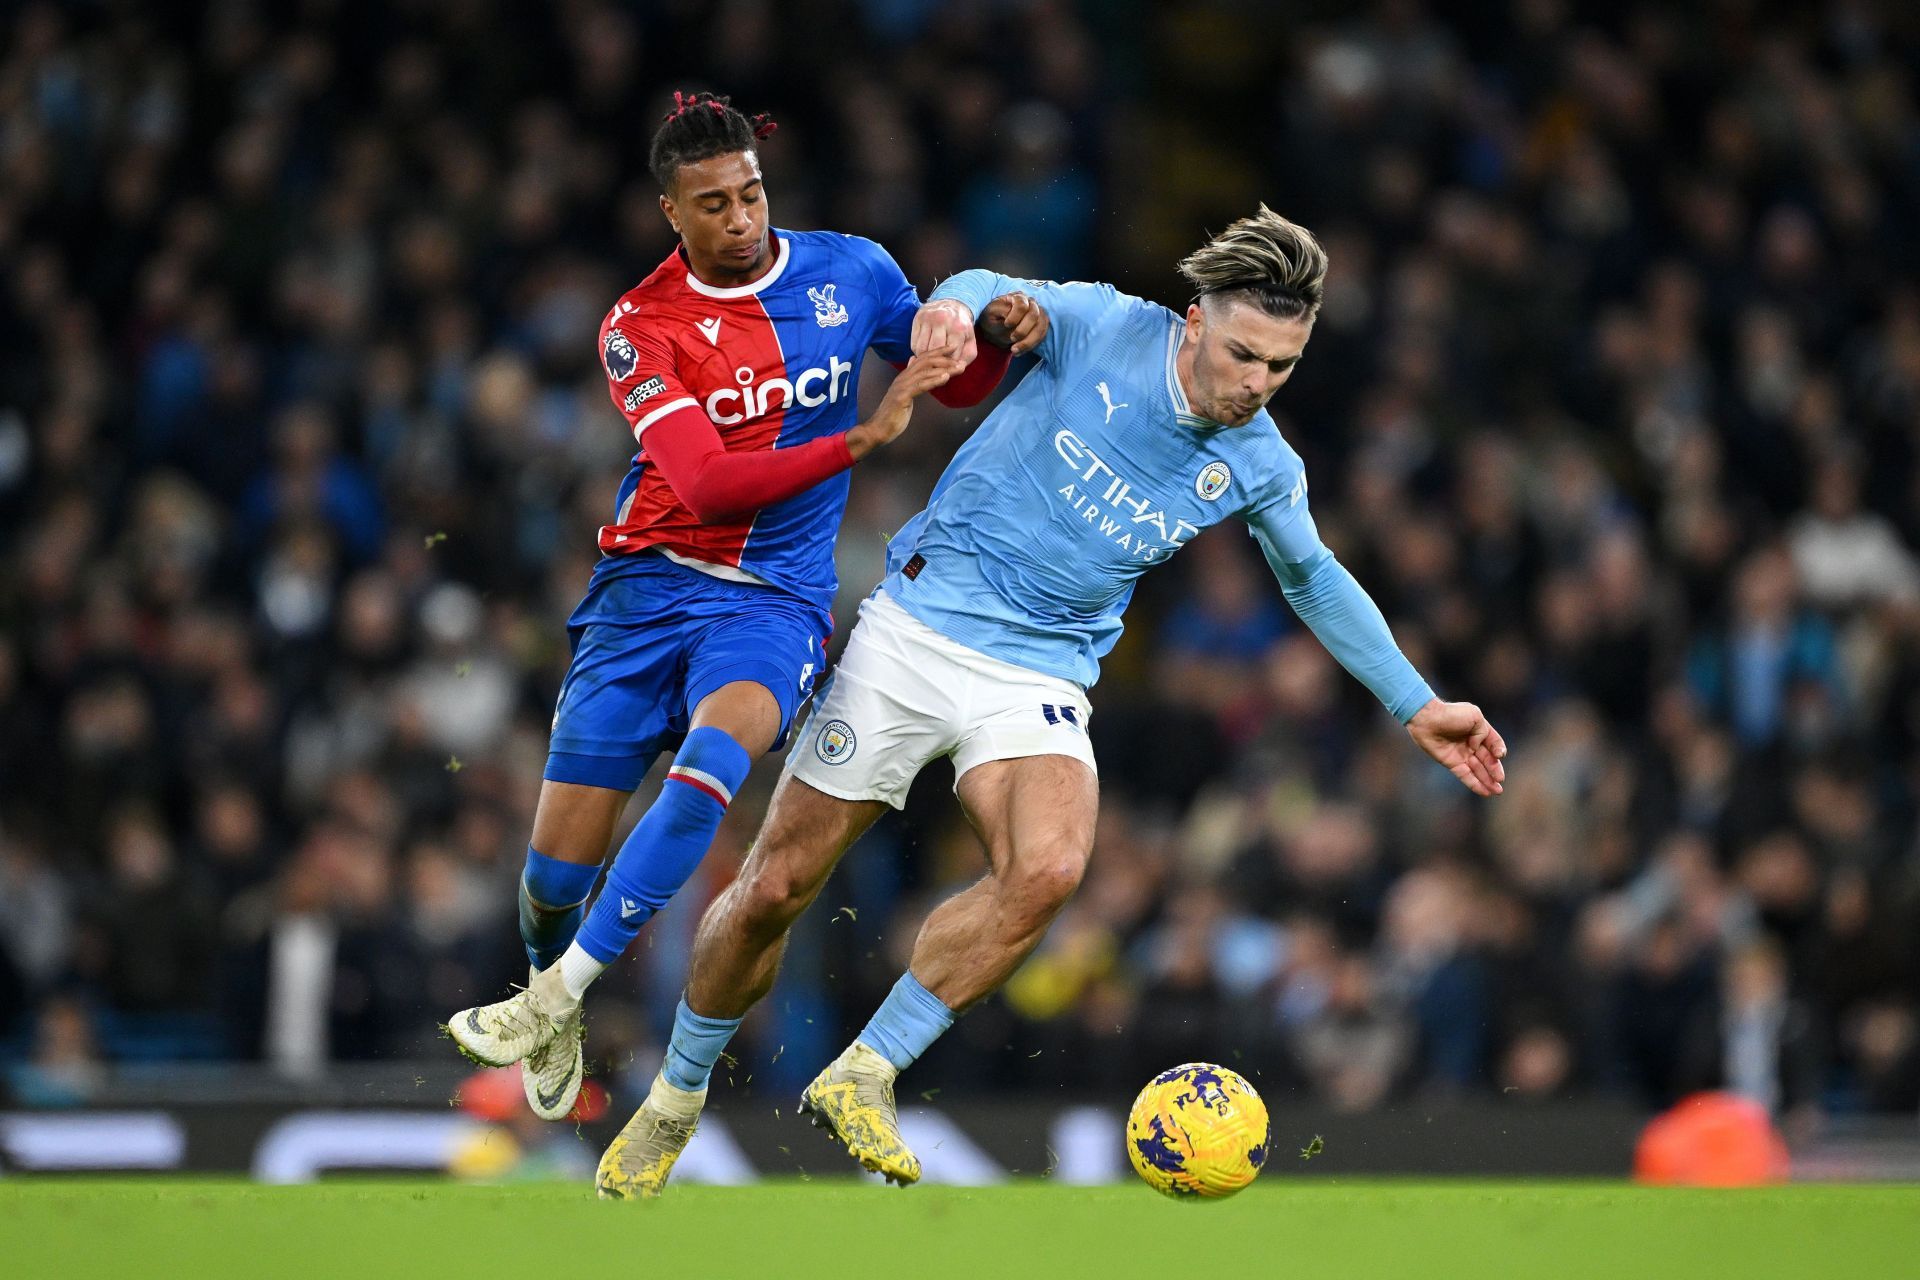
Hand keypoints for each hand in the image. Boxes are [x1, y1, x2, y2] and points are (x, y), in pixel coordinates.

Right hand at [845, 349, 965, 458]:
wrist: (878, 429)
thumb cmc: (893, 415)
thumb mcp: (905, 395)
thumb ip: (912, 382)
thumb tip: (916, 367)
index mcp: (904, 376)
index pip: (922, 358)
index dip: (938, 352)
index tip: (954, 348)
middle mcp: (903, 377)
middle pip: (926, 361)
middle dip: (945, 359)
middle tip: (961, 361)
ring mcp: (901, 386)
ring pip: (925, 371)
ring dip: (944, 369)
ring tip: (959, 368)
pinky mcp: (902, 396)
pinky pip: (920, 385)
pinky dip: (934, 380)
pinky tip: (946, 378)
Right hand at [911, 299, 977, 365]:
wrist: (952, 304)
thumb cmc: (961, 327)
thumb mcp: (970, 341)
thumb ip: (966, 357)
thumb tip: (958, 368)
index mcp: (958, 328)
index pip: (951, 356)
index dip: (950, 365)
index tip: (950, 366)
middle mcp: (942, 321)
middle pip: (934, 352)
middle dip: (936, 363)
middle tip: (939, 365)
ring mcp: (928, 319)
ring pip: (921, 349)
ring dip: (925, 358)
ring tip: (931, 359)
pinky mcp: (918, 319)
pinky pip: (914, 344)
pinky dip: (918, 352)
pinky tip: (925, 351)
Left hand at [979, 291, 1048, 354]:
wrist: (995, 326)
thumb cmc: (992, 318)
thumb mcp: (990, 314)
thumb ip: (1001, 312)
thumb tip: (1012, 316)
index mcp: (1017, 297)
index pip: (1021, 305)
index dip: (1015, 316)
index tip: (1006, 324)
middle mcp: (1031, 303)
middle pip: (1034, 315)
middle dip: (1023, 330)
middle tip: (1012, 338)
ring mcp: (1038, 314)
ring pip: (1040, 327)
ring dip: (1028, 341)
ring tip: (1014, 350)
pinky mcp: (1041, 325)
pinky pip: (1041, 336)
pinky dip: (1031, 346)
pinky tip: (1019, 352)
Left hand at [1405, 698, 1506, 796]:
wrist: (1427, 718)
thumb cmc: (1451, 714)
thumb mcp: (1475, 716)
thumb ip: (1484, 732)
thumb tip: (1478, 748)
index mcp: (1479, 731)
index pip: (1494, 744)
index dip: (1499, 751)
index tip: (1499, 755)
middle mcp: (1472, 744)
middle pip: (1487, 760)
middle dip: (1495, 770)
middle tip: (1500, 780)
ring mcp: (1461, 754)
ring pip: (1478, 770)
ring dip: (1488, 781)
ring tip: (1498, 791)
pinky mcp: (1451, 763)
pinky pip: (1465, 775)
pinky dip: (1475, 784)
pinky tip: (1485, 792)